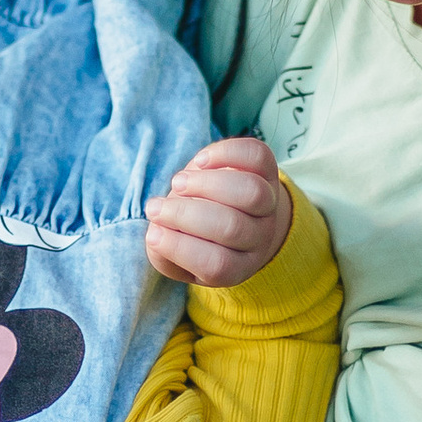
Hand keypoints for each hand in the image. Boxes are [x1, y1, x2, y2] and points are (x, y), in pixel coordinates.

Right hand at [145, 135, 287, 287]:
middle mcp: (259, 238)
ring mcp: (269, 204)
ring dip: (207, 184)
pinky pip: (257, 157)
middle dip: (185, 214)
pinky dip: (227, 153)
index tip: (152, 233)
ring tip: (177, 183)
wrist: (233, 214)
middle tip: (154, 208)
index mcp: (238, 268)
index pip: (216, 265)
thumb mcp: (178, 257)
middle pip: (231, 227)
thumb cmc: (197, 238)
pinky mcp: (269, 171)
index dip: (180, 248)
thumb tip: (156, 233)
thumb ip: (164, 253)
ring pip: (251, 192)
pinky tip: (200, 162)